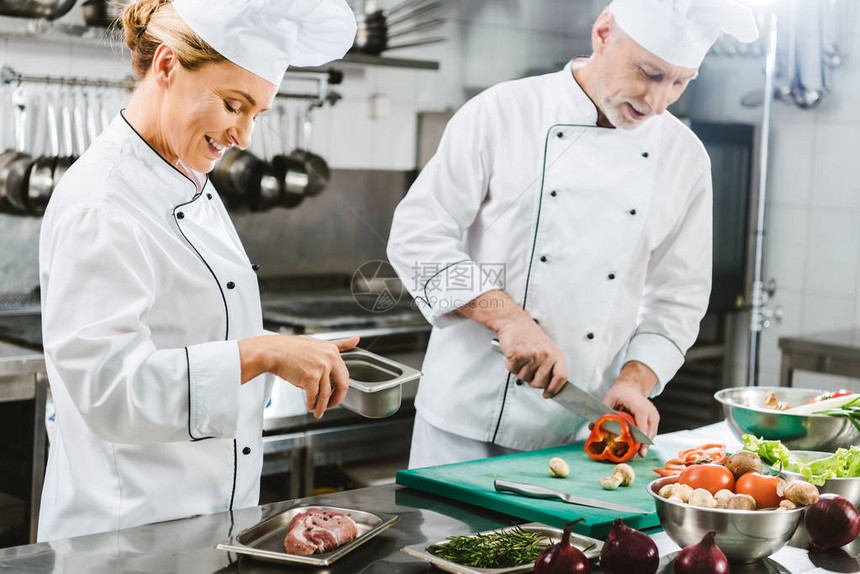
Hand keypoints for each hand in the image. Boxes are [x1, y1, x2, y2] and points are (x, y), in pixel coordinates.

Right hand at [239, 335, 359, 418]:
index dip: (341, 387)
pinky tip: (309, 406)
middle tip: (330, 405)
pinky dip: (312, 404)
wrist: (272, 352)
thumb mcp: (318, 342)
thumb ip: (339, 344)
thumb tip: (356, 339)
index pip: (344, 374)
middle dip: (337, 399)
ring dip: (322, 406)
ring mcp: (321, 368)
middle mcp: (329, 359)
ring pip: (327, 394)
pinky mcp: (310, 378)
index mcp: (333, 351)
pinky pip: (314, 396)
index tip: (337, 393)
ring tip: (317, 411)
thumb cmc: (291, 348)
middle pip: (341, 385)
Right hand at [497, 317, 567, 397]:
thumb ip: (550, 366)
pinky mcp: (519, 354)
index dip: (555, 389)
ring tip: (521, 358)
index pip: (562, 377)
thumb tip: (549, 386)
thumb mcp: (547, 349)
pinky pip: (513, 370)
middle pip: (540, 383)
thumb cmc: (529, 335)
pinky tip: (514, 355)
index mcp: (556, 354)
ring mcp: (533, 354)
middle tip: (528, 368)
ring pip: (525, 378)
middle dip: (532, 380)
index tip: (548, 394)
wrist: (514, 322)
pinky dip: (510, 365)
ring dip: (519, 371)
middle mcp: (546, 354)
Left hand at [602, 361, 658, 456]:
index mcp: (638, 404)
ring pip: (652, 433)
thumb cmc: (620, 393)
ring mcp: (653, 415)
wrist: (631, 386)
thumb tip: (591, 427)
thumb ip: (603, 414)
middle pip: (649, 430)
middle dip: (644, 444)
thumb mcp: (609, 400)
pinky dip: (646, 440)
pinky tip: (640, 448)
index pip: (642, 419)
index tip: (639, 447)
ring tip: (638, 454)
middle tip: (637, 455)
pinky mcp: (654, 419)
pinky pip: (652, 432)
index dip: (641, 434)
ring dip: (645, 444)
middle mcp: (649, 410)